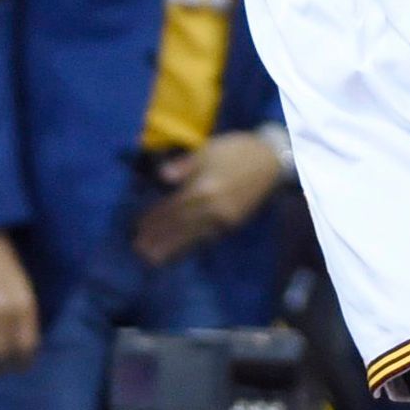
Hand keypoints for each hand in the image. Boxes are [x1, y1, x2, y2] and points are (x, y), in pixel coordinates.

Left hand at [132, 130, 284, 265]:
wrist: (272, 161)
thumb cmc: (236, 151)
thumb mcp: (207, 150)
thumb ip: (183, 166)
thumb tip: (161, 176)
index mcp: (204, 188)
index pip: (173, 207)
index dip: (155, 217)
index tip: (137, 226)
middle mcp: (212, 209)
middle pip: (180, 226)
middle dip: (159, 238)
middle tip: (139, 250)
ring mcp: (224, 220)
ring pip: (193, 237)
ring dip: (172, 248)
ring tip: (154, 258)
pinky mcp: (232, 224)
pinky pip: (208, 239)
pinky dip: (192, 246)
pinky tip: (181, 251)